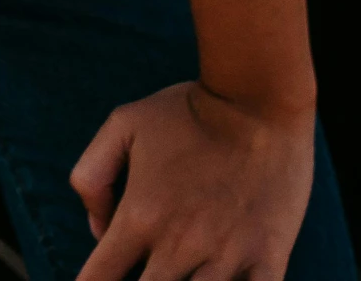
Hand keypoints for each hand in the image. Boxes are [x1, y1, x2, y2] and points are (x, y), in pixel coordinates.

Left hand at [71, 81, 314, 280]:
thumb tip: (97, 230)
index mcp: (140, 216)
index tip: (104, 276)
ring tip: (181, 272)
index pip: (98, 280)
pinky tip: (225, 280)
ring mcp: (226, 257)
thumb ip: (93, 175)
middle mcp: (179, 245)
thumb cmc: (189, 110)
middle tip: (146, 268)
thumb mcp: (123, 123)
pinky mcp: (268, 260)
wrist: (259, 97)